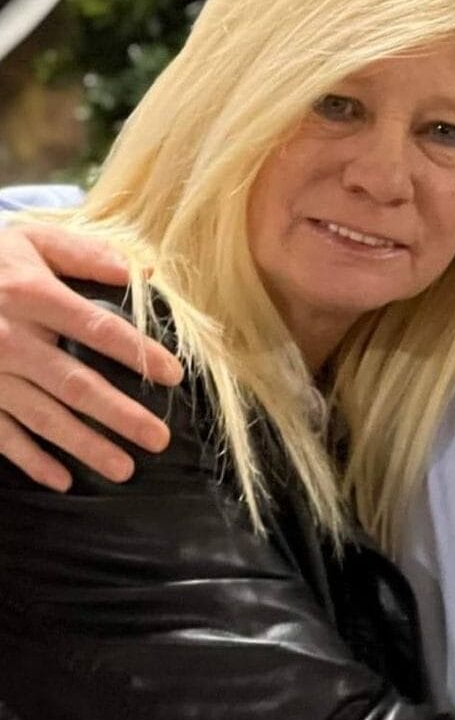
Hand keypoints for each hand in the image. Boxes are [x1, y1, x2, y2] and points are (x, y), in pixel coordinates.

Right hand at [0, 223, 181, 489]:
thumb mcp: (33, 240)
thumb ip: (85, 253)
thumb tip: (141, 271)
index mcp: (32, 294)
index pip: (97, 327)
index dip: (138, 352)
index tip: (173, 374)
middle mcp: (11, 338)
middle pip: (75, 384)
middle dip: (120, 415)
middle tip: (159, 438)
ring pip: (43, 417)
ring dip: (84, 446)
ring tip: (125, 469)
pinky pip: (2, 435)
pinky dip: (30, 460)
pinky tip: (62, 480)